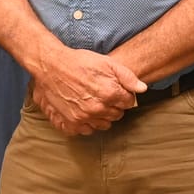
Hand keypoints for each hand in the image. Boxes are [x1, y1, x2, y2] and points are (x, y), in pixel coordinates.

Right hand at [31, 47, 145, 135]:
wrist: (51, 66)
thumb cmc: (79, 62)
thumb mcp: (107, 63)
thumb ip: (127, 77)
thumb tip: (142, 88)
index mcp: (109, 93)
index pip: (128, 103)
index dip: (123, 95)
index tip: (116, 90)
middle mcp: (98, 109)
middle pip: (117, 115)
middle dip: (114, 106)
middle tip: (103, 94)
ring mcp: (84, 118)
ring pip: (103, 125)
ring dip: (102, 116)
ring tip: (94, 102)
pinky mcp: (71, 123)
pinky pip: (87, 131)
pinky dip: (87, 123)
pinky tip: (84, 112)